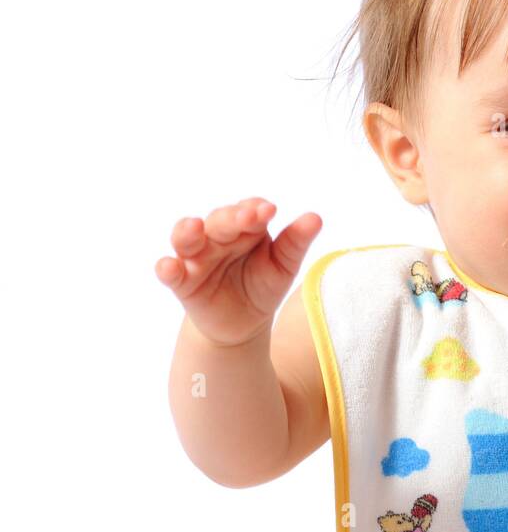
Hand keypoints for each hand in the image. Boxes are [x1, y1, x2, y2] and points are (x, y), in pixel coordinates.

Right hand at [155, 197, 321, 346]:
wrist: (244, 322)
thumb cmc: (263, 285)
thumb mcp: (283, 265)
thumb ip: (295, 242)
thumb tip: (315, 218)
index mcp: (245, 228)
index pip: (249, 211)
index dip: (256, 209)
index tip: (269, 210)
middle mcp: (218, 237)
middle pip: (220, 221)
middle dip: (231, 218)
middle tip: (247, 216)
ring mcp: (197, 257)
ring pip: (187, 238)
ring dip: (187, 232)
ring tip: (194, 228)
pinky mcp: (182, 281)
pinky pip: (170, 272)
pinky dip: (167, 268)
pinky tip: (168, 266)